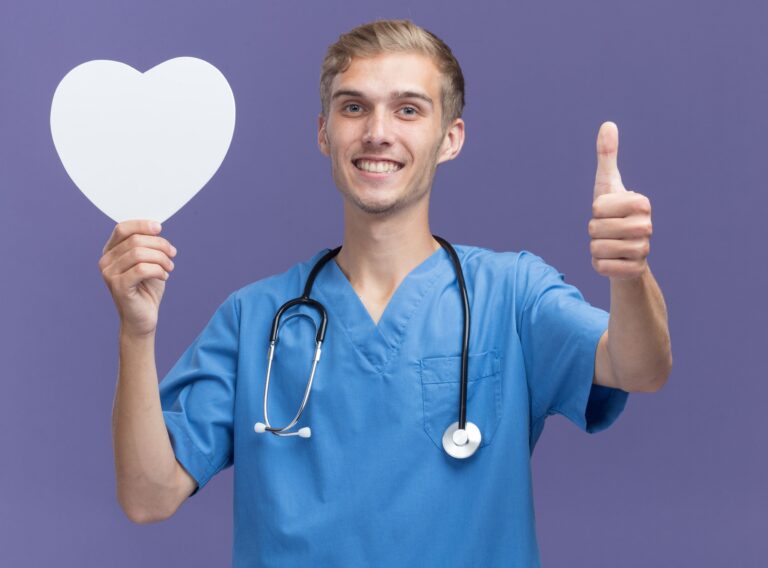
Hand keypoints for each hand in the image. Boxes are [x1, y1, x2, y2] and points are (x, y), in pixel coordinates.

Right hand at [98, 220, 176, 336]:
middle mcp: (106, 261)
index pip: (122, 228)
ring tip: (169, 268)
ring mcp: (109, 274)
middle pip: (135, 240)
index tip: (160, 228)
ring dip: (161, 259)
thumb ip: (148, 244)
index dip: (142, 225)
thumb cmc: (147, 289)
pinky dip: (158, 270)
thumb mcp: (150, 261)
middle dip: (160, 245)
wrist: (143, 318)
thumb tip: (155, 226)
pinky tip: (164, 277)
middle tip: (172, 255)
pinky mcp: (118, 286)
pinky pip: (142, 269)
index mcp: (111, 251)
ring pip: (139, 253)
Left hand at [589, 122, 651, 280]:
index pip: (598, 207)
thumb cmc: (614, 214)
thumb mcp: (607, 184)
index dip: (596, 211)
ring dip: (596, 248)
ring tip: (610, 244)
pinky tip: (612, 260)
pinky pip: (600, 267)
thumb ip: (607, 155)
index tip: (609, 212)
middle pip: (594, 228)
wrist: (626, 253)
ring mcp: (643, 250)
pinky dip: (599, 265)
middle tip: (607, 230)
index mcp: (641, 202)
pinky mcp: (634, 271)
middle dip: (593, 231)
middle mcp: (647, 225)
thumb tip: (608, 124)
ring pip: (596, 249)